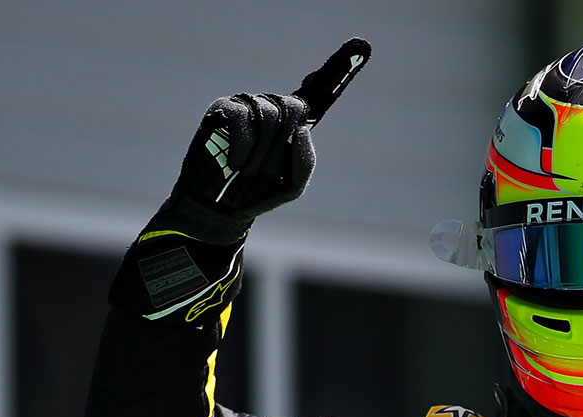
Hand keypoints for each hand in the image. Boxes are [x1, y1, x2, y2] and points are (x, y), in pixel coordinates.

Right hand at [146, 38, 371, 242]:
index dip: (340, 69)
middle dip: (281, 147)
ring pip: (270, 116)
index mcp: (295, 122)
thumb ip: (305, 162)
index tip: (361, 44)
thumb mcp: (292, 186)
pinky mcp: (225, 107)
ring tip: (247, 170)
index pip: (320, 93)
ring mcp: (249, 103)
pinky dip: (244, 147)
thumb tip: (303, 128)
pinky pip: (243, 119)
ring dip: (261, 153)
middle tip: (264, 172)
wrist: (221, 207)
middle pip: (294, 108)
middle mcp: (274, 106)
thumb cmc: (258, 192)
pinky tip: (236, 163)